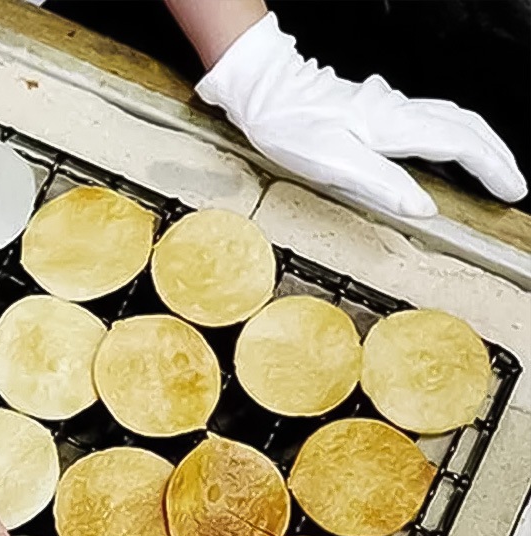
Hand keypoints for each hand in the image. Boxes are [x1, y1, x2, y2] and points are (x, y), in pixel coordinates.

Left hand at [194, 13, 526, 216]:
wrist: (265, 93)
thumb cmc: (290, 127)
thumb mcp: (333, 164)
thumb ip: (381, 185)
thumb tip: (422, 208)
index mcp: (393, 127)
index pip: (461, 145)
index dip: (492, 168)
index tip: (512, 190)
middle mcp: (397, 111)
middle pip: (466, 127)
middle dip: (497, 155)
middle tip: (514, 184)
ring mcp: (388, 106)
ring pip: (451, 118)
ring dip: (479, 142)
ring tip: (494, 166)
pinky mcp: (375, 107)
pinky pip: (430, 117)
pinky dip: (453, 132)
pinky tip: (448, 144)